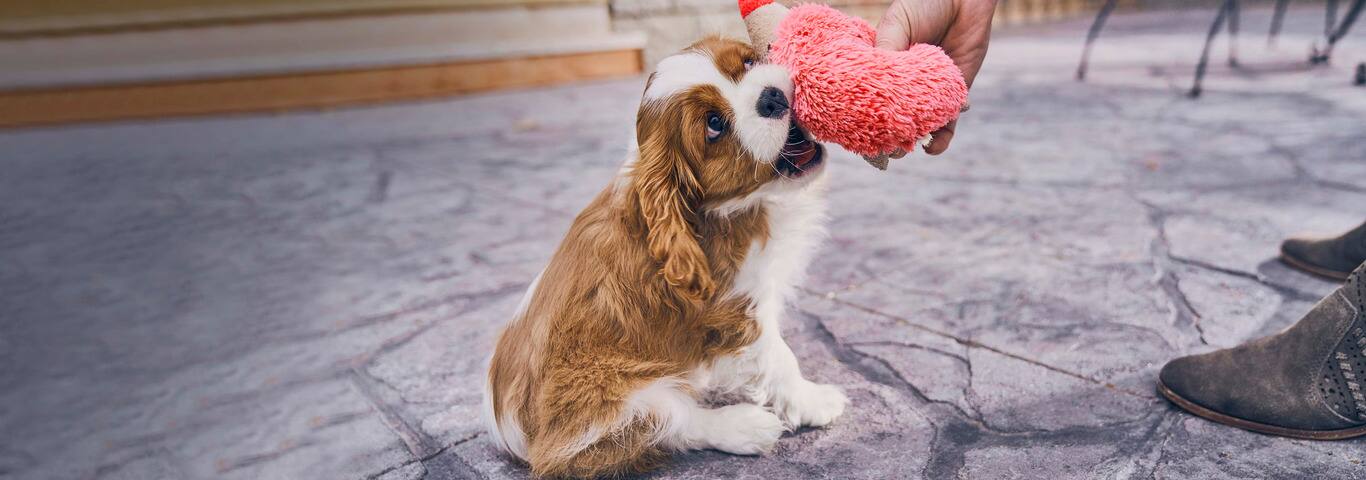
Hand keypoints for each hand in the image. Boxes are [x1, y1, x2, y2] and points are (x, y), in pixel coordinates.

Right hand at [876, 0, 995, 154]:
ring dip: (919, 140)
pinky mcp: (955, 93)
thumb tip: (878, 87)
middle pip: (895, 121)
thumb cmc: (923, 5)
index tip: (863, 138)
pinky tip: (937, 143)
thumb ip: (886, 52)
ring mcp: (930, 92)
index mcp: (882, 70)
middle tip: (891, 150)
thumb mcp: (895, 25)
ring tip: (915, 146)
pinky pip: (949, 122)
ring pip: (922, 126)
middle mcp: (904, 86)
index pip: (869, 101)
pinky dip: (944, 136)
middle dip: (893, 139)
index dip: (865, 122)